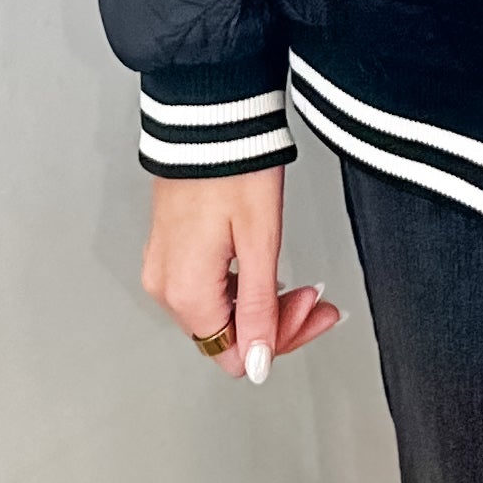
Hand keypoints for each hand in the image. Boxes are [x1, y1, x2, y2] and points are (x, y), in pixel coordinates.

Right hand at [141, 167, 341, 382]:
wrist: (209, 118)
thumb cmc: (234, 167)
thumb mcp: (260, 241)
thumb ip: (259, 309)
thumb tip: (257, 364)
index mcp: (185, 292)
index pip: (235, 354)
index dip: (281, 339)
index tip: (314, 310)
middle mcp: (166, 286)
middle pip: (226, 336)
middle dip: (278, 322)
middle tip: (317, 298)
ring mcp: (165, 266)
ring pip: (219, 313)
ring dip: (263, 305)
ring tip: (301, 285)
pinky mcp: (171, 248)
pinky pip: (207, 287)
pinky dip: (241, 286)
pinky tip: (267, 272)